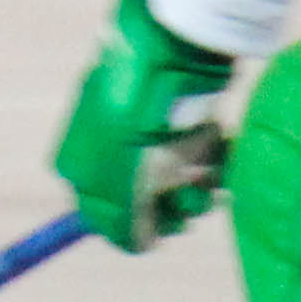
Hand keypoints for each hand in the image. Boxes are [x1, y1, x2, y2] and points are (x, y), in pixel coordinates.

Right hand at [52, 0, 233, 252]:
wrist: (171, 55)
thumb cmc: (140, 125)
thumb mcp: (125, 189)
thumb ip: (125, 225)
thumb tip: (140, 246)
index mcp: (80, 164)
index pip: (106, 218)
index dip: (137, 226)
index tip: (163, 228)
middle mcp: (110, 151)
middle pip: (147, 204)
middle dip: (174, 207)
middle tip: (191, 193)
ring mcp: (147, 135)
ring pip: (180, 183)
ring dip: (199, 185)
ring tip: (210, 167)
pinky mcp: (182, 118)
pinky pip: (200, 155)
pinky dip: (213, 159)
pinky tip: (220, 146)